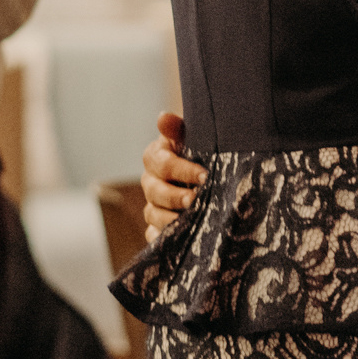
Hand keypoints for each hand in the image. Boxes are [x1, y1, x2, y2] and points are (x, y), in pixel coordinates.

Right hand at [141, 114, 204, 240]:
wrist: (207, 173)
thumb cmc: (200, 150)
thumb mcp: (192, 137)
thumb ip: (177, 128)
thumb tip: (163, 117)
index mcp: (156, 157)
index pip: (163, 163)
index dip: (182, 170)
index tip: (205, 175)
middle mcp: (150, 181)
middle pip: (154, 191)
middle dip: (174, 196)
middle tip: (194, 200)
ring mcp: (153, 205)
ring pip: (152, 214)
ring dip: (168, 219)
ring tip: (188, 221)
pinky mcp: (157, 226)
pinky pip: (153, 235)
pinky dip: (162, 238)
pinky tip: (176, 241)